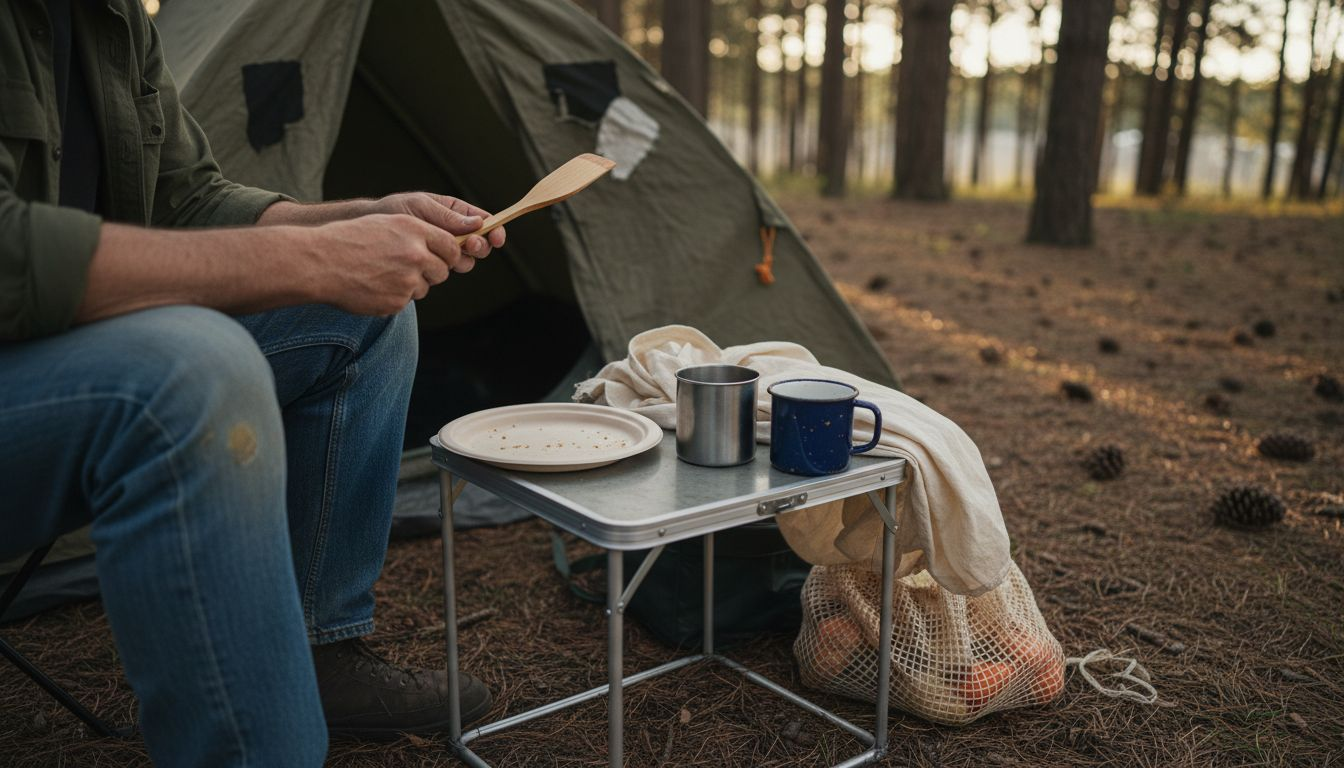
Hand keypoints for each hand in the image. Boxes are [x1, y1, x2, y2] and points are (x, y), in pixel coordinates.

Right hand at [310, 213, 477, 315]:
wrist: (320, 262)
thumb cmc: (349, 239)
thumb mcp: (385, 223)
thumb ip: (417, 233)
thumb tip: (444, 247)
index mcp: (415, 231)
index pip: (452, 246)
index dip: (450, 254)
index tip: (444, 257)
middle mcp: (415, 255)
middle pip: (443, 270)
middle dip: (432, 271)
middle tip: (411, 268)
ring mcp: (407, 281)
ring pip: (425, 287)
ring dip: (412, 284)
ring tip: (383, 274)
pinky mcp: (397, 302)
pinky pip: (406, 301)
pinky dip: (394, 296)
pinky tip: (374, 286)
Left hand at [370, 192, 505, 267]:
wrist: (368, 230)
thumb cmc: (394, 211)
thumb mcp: (421, 207)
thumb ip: (448, 217)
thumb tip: (478, 223)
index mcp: (456, 213)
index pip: (485, 222)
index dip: (496, 231)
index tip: (497, 239)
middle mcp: (454, 233)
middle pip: (481, 245)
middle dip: (479, 247)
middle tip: (468, 245)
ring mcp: (444, 251)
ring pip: (465, 262)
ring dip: (460, 260)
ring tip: (444, 254)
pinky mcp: (433, 266)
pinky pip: (446, 271)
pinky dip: (442, 270)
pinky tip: (429, 264)